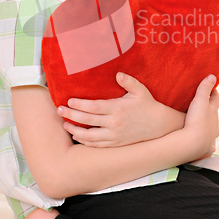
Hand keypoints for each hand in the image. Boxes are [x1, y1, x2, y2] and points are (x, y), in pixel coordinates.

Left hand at [57, 72, 185, 147]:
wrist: (159, 125)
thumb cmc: (147, 104)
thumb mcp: (140, 90)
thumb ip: (128, 81)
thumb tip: (117, 73)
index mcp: (118, 109)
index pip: (94, 107)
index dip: (80, 105)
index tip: (69, 101)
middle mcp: (114, 123)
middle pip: (87, 120)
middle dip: (71, 115)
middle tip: (59, 110)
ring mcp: (114, 136)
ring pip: (89, 136)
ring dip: (75, 130)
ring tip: (65, 124)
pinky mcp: (115, 143)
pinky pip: (96, 144)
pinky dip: (84, 141)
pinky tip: (77, 135)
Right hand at [183, 75, 218, 159]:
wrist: (194, 142)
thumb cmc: (197, 119)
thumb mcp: (200, 100)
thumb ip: (205, 87)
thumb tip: (213, 76)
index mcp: (213, 112)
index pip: (217, 99)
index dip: (214, 93)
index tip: (212, 88)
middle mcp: (215, 124)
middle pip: (216, 117)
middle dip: (212, 112)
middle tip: (206, 108)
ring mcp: (212, 137)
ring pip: (214, 131)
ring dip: (211, 128)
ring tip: (205, 127)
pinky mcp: (206, 148)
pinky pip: (209, 146)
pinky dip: (207, 144)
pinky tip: (204, 145)